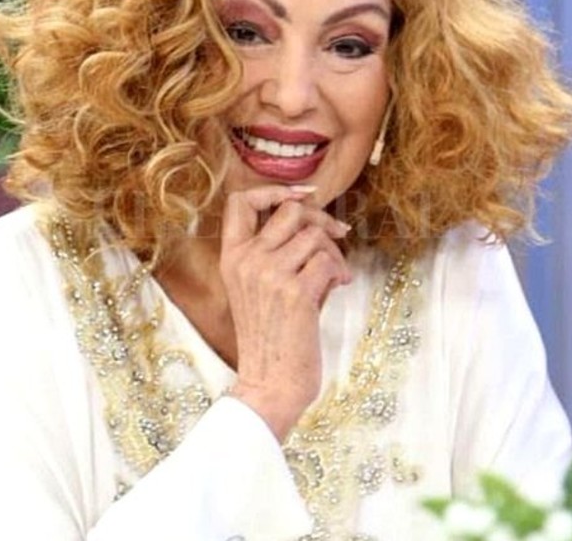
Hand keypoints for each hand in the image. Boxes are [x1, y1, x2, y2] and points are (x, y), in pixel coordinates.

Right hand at [221, 185, 351, 440]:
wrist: (270, 383)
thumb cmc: (273, 337)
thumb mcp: (261, 288)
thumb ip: (279, 252)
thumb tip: (320, 221)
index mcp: (231, 258)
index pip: (241, 201)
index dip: (274, 189)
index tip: (303, 194)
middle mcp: (246, 260)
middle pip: (290, 210)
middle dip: (321, 219)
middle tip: (338, 235)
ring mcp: (268, 274)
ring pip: (314, 235)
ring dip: (334, 253)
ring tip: (335, 276)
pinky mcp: (295, 292)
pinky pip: (328, 261)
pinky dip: (340, 271)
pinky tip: (338, 288)